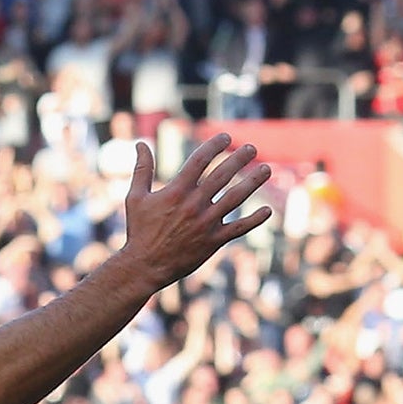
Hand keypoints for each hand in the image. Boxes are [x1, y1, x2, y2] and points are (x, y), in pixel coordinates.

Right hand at [119, 134, 271, 290]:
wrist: (144, 267)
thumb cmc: (139, 231)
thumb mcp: (135, 198)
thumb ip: (142, 170)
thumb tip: (139, 144)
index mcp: (176, 191)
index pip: (199, 160)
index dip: (214, 145)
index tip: (226, 137)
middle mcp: (194, 204)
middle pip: (222, 175)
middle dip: (239, 158)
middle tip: (252, 148)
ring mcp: (206, 223)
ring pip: (236, 197)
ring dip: (253, 182)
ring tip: (267, 169)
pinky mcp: (213, 241)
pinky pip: (239, 228)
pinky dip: (254, 220)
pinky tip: (267, 211)